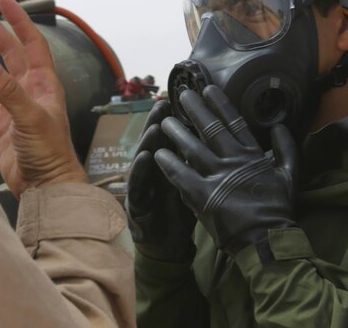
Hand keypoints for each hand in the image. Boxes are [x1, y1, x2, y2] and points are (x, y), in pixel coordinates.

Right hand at [0, 0, 85, 196]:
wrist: (47, 189)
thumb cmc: (49, 153)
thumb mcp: (29, 117)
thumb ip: (6, 90)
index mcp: (43, 84)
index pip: (31, 43)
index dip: (19, 21)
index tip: (3, 0)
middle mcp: (27, 93)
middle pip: (8, 54)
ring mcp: (11, 112)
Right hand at [125, 100, 197, 261]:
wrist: (167, 247)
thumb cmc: (178, 212)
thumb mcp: (188, 182)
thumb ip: (192, 162)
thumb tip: (210, 136)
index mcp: (165, 166)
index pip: (168, 138)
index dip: (171, 120)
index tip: (178, 100)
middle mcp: (151, 172)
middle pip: (154, 144)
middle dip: (156, 123)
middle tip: (163, 105)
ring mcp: (141, 187)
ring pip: (142, 160)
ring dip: (147, 142)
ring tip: (154, 127)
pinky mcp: (136, 205)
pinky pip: (138, 186)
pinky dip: (140, 171)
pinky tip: (144, 158)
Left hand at [155, 85, 297, 256]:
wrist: (266, 241)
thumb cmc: (277, 209)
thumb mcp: (290, 175)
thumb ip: (286, 149)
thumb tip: (280, 126)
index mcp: (251, 155)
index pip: (234, 122)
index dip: (220, 104)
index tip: (208, 89)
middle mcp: (232, 161)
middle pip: (210, 129)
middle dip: (195, 110)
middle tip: (181, 94)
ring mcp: (217, 178)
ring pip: (192, 148)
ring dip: (177, 132)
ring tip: (164, 119)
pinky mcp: (202, 196)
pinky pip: (181, 175)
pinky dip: (169, 163)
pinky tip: (158, 152)